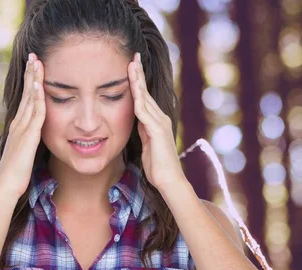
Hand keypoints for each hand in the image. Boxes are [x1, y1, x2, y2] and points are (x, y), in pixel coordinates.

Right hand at [0, 53, 45, 197]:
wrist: (5, 188)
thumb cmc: (15, 176)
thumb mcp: (24, 155)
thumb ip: (29, 144)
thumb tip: (34, 141)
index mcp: (19, 127)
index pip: (26, 100)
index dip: (30, 83)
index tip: (34, 67)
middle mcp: (19, 124)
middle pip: (26, 94)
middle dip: (30, 74)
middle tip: (34, 55)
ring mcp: (22, 129)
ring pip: (30, 99)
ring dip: (33, 79)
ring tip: (36, 61)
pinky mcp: (28, 136)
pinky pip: (36, 113)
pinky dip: (38, 97)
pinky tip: (40, 85)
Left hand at [127, 52, 185, 189]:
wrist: (170, 181)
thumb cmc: (158, 167)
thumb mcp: (147, 145)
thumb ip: (144, 132)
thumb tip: (138, 122)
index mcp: (157, 121)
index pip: (145, 97)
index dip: (138, 82)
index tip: (132, 67)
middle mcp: (161, 119)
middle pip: (146, 92)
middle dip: (139, 74)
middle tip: (133, 56)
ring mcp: (160, 124)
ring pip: (145, 98)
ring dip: (137, 81)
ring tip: (131, 65)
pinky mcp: (158, 131)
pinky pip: (144, 113)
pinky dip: (138, 100)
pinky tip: (132, 89)